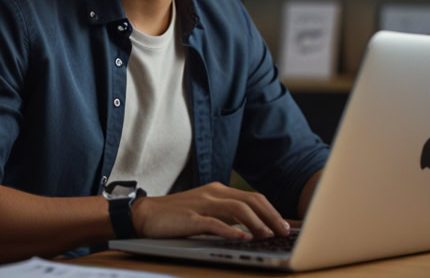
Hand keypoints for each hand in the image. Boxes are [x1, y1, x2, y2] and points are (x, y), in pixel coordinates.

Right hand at [131, 182, 289, 240]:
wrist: (144, 214)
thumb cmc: (176, 216)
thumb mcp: (204, 210)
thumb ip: (225, 215)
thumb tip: (251, 228)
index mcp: (218, 190)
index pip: (253, 197)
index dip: (272, 211)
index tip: (285, 225)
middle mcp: (213, 193)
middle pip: (251, 200)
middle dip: (271, 216)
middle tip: (285, 231)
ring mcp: (202, 204)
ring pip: (237, 209)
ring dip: (257, 223)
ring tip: (268, 235)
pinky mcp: (191, 217)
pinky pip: (215, 222)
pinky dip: (232, 230)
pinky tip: (244, 238)